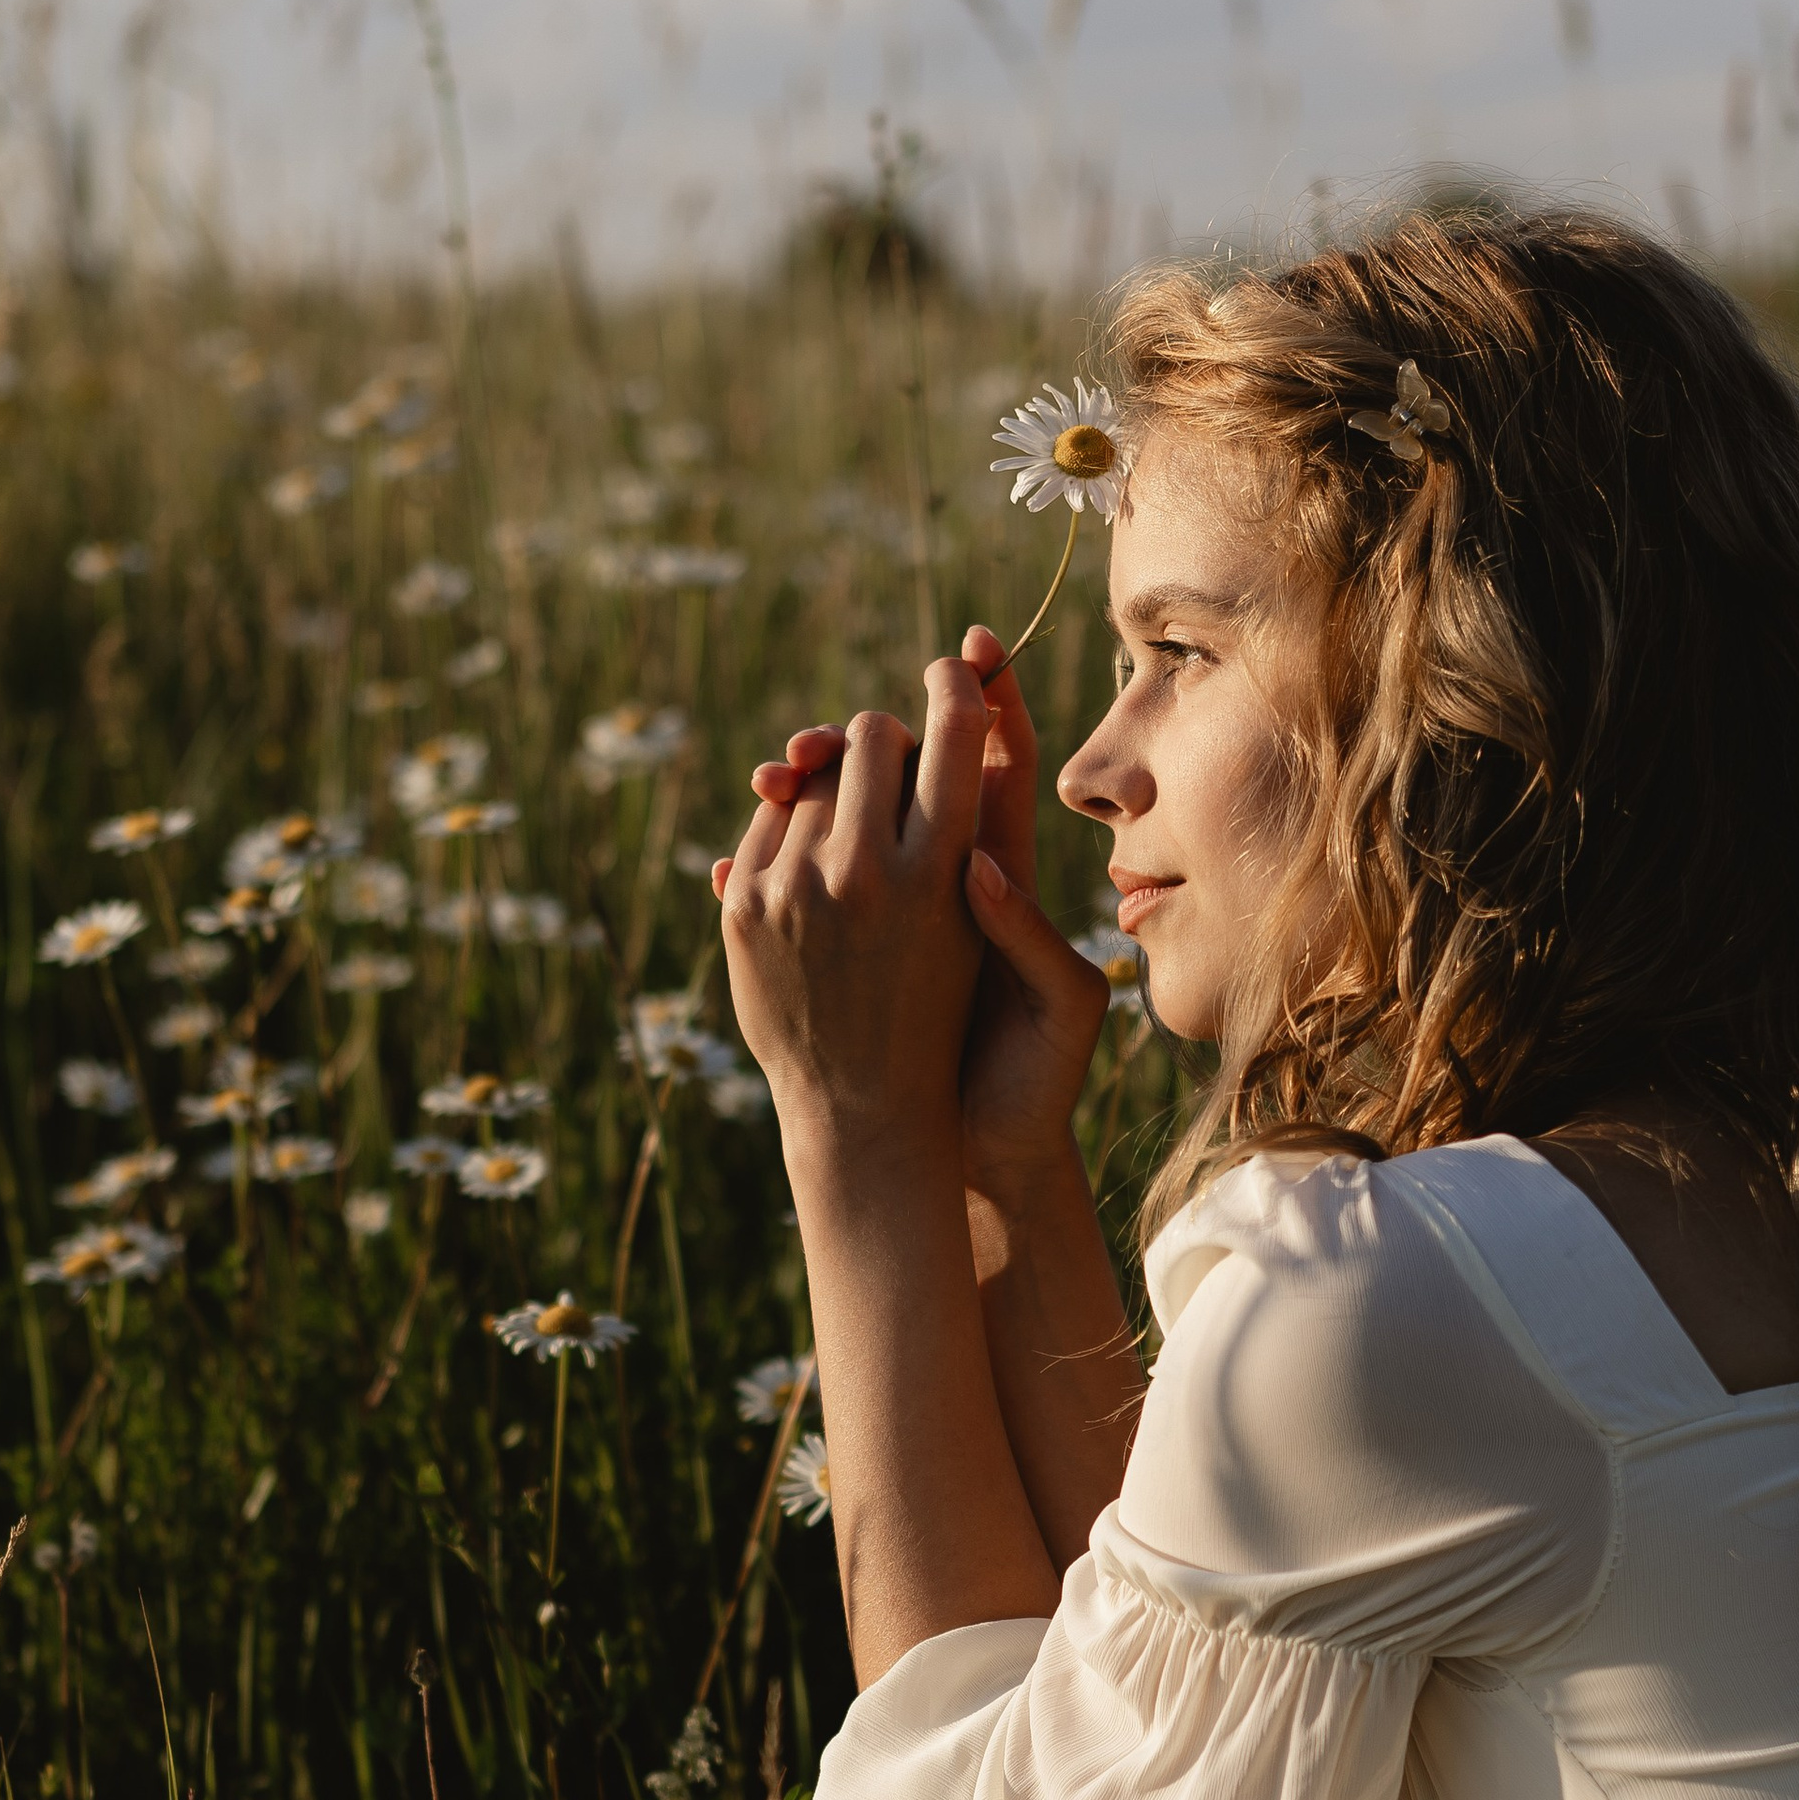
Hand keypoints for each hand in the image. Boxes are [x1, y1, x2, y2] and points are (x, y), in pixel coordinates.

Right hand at [721, 632, 1110, 1209]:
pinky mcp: (848, 948)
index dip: (989, 705)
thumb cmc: (1039, 1083)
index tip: (972, 646)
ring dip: (807, 784)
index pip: (996, 768)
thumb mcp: (1057, 1009)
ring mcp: (888, 910)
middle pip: (899, 774)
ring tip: (774, 776)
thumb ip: (1028, 938)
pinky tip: (742, 843)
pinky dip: (771, 855)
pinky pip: (802, 882)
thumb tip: (976, 867)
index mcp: (1004, 878)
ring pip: (841, 816)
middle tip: (825, 737)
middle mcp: (943, 878)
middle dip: (862, 738)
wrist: (984, 1153)